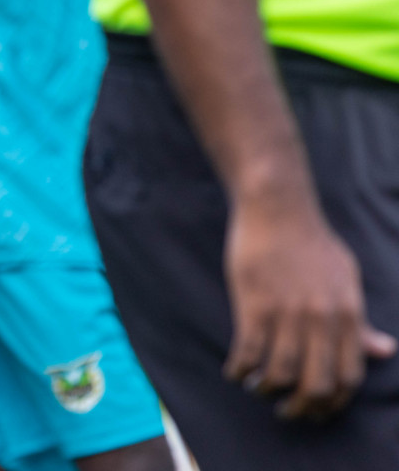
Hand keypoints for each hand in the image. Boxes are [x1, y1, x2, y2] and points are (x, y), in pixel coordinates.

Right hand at [224, 194, 395, 419]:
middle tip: (287, 411)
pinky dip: (240, 369)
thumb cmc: (312, 242)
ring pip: (280, 372)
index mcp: (347, 313)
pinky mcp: (255, 303)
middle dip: (301, 407)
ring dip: (266, 390)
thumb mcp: (347, 279)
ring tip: (257, 388)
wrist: (277, 208)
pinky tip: (234, 372)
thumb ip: (361, 320)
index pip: (350, 376)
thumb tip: (385, 351)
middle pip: (316, 383)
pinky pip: (249, 351)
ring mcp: (287, 312)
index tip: (318, 409)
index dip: (334, 401)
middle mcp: (321, 318)